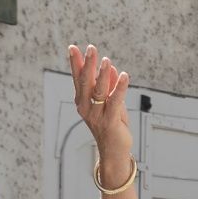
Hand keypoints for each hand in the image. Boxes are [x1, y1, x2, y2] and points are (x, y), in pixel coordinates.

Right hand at [69, 44, 132, 159]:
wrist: (113, 150)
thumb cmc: (111, 125)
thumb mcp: (110, 102)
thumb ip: (110, 86)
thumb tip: (111, 68)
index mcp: (83, 101)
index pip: (78, 79)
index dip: (75, 63)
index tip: (73, 48)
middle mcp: (86, 107)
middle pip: (85, 82)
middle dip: (88, 64)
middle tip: (90, 49)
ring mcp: (97, 115)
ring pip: (99, 91)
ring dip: (103, 75)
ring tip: (106, 60)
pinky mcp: (109, 121)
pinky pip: (115, 101)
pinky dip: (120, 87)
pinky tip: (124, 76)